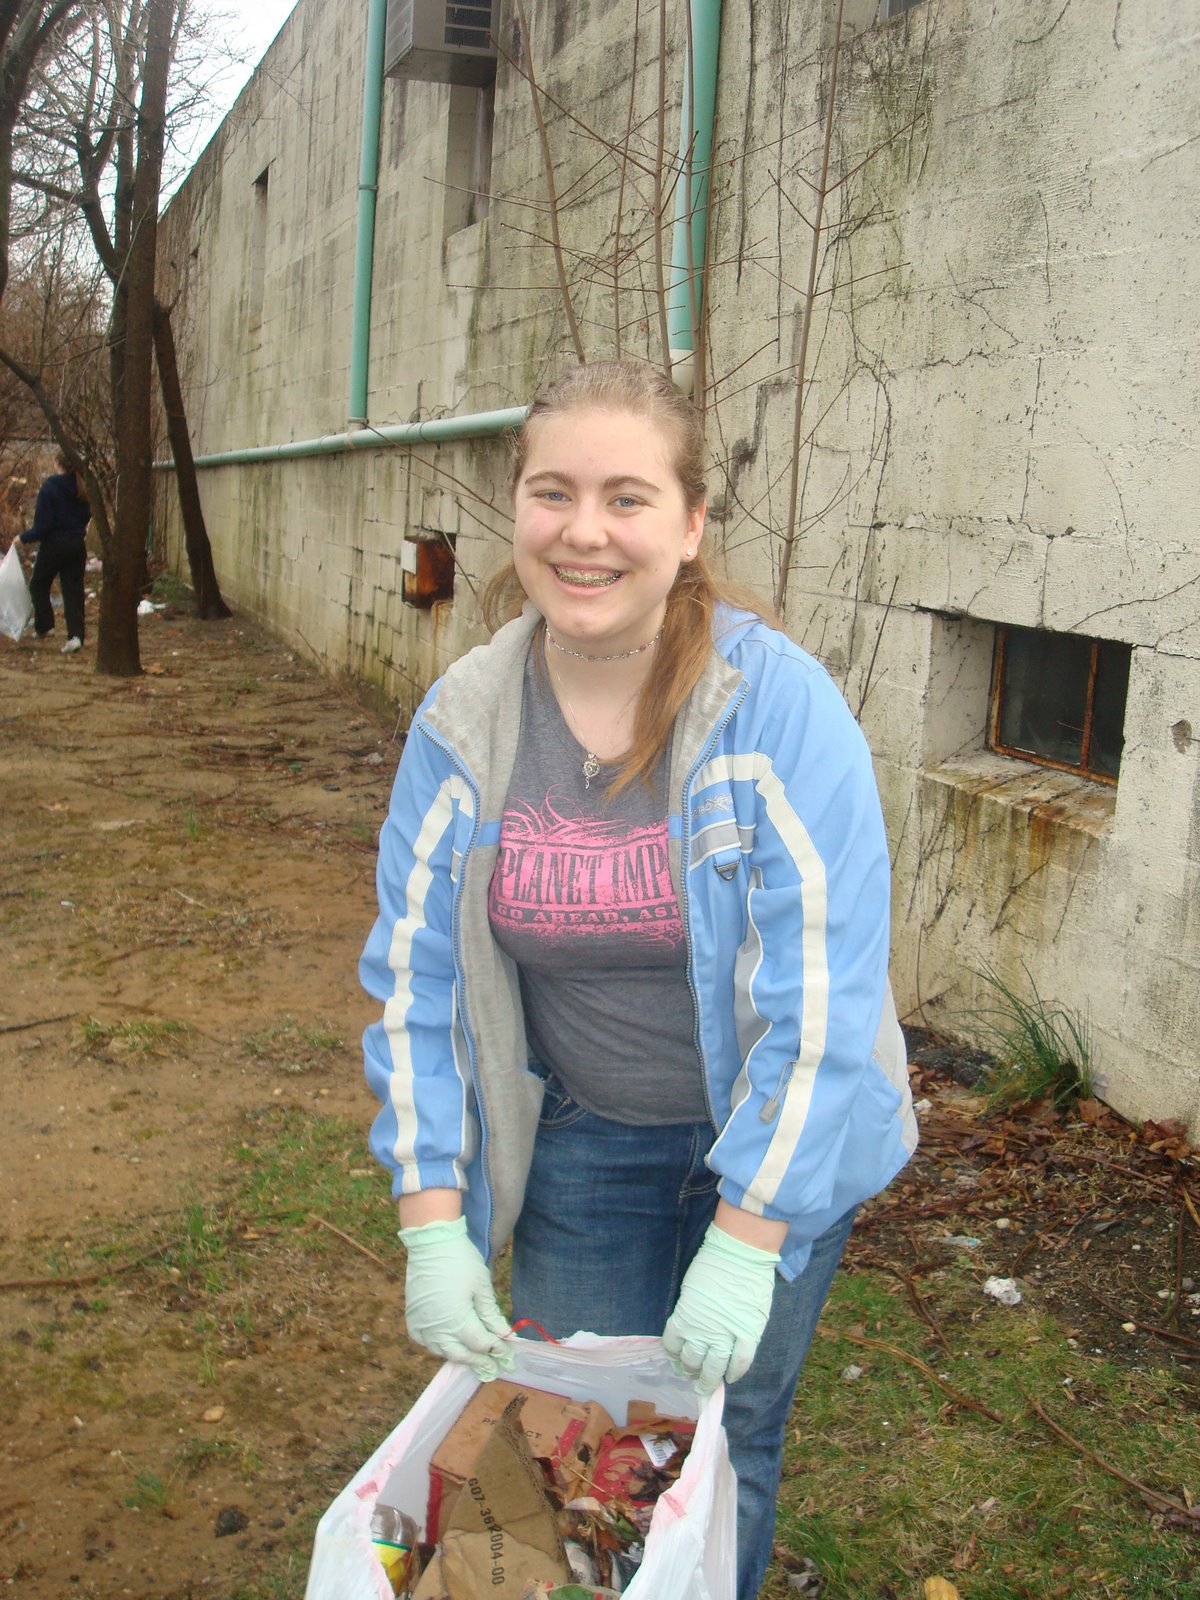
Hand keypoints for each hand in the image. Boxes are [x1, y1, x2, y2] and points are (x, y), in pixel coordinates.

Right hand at [398, 1215, 514, 1381]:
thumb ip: (491, 1314)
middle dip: (479, 1361)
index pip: (481, 1344)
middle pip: (461, 1354)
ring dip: (458, 1355)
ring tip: (472, 1356)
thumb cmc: (461, 1261)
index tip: (507, 1353)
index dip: (496, 1349)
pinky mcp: (412, 1318)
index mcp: (457, 1320)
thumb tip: (504, 1335)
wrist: (431, 1243)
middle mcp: (437, 1329)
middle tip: (492, 1367)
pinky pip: (424, 1342)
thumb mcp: (481, 1286)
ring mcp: (422, 1325)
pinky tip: (446, 1343)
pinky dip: (436, 1346)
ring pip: (441, 1351)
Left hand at [662, 1223, 779, 1395]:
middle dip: (689, 1371)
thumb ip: (689, 1311)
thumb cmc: (712, 1263)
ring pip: (715, 1369)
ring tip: (706, 1387)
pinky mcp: (748, 1335)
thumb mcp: (690, 1288)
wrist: (740, 1253)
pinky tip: (731, 1377)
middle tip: (691, 1376)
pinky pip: (741, 1362)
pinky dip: (735, 1373)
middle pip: (692, 1361)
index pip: (673, 1346)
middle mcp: (702, 1332)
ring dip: (709, 1381)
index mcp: (684, 1318)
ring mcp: (726, 1336)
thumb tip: (691, 1324)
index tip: (676, 1361)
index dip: (674, 1356)